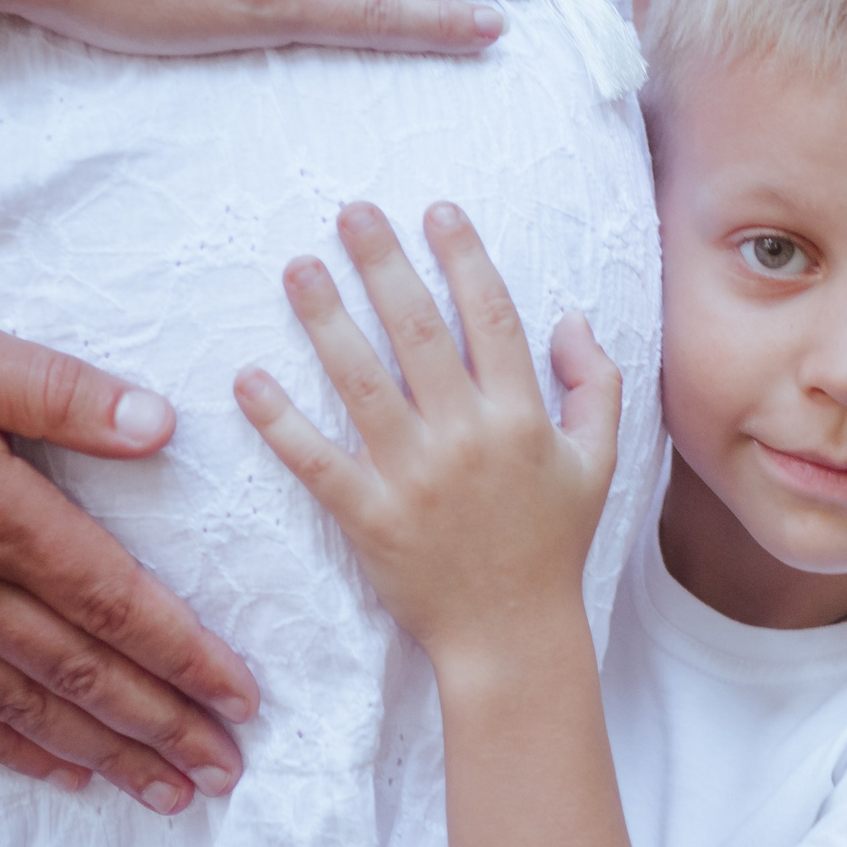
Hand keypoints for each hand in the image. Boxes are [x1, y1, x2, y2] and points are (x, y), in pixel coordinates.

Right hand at [0, 280, 258, 812]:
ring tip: (164, 794)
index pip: (113, 599)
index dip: (186, 653)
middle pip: (79, 671)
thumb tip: (160, 424)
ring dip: (101, 753)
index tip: (244, 697)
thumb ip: (55, 391)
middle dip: (163, 725)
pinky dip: (7, 749)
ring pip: (19, 708)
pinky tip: (54, 772)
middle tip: (227, 774)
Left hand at [233, 201, 619, 657]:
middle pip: (418, 332)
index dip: (464, 257)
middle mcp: (467, 438)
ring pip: (362, 382)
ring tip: (298, 267)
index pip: (491, 317)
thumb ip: (595, 386)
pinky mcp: (369, 518)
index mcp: (522, 418)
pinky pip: (317, 461)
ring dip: (326, 319)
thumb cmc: (552, 545)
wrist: (512, 635)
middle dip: (384, 263)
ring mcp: (414, 478)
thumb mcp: (597, 463)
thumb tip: (571, 318)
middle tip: (351, 212)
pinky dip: (280, 421)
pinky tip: (249, 378)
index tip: (437, 210)